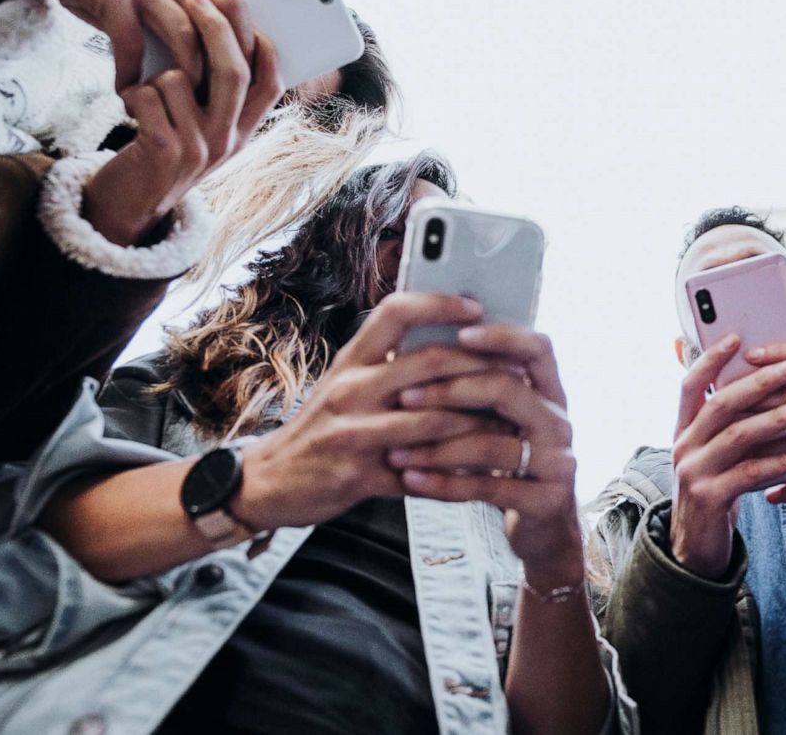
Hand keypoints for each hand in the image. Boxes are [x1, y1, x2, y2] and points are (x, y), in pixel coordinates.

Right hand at [0, 0, 255, 88]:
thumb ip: (170, 20)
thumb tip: (195, 71)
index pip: (236, 9)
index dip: (248, 48)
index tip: (244, 87)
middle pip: (218, 27)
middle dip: (221, 74)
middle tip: (212, 112)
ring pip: (183, 36)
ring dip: (179, 80)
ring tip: (170, 109)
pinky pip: (130, 40)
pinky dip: (131, 73)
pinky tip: (124, 92)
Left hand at [81, 0, 281, 245]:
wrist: (128, 206)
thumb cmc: (161, 152)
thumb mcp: (201, 129)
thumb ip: (217, 95)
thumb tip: (224, 35)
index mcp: (243, 133)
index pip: (271, 83)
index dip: (263, 45)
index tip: (245, 12)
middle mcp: (227, 141)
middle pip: (233, 70)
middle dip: (213, 26)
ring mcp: (199, 149)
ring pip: (180, 78)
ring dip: (155, 76)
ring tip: (146, 94)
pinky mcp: (164, 152)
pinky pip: (149, 95)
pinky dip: (132, 93)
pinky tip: (129, 108)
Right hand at [234, 294, 508, 530]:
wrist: (267, 482)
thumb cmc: (320, 429)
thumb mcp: (345, 384)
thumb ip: (387, 362)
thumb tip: (449, 340)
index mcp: (350, 360)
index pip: (395, 311)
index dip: (440, 303)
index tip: (477, 305)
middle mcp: (350, 389)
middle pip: (428, 363)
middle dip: (481, 366)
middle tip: (518, 371)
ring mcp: (353, 433)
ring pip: (433, 419)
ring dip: (479, 422)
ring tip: (512, 422)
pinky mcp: (359, 477)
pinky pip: (421, 474)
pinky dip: (456, 474)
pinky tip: (482, 474)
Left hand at [388, 325, 586, 586]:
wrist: (545, 528)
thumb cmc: (511, 465)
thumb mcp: (505, 423)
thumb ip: (482, 390)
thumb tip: (423, 348)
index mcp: (551, 394)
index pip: (537, 348)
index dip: (502, 336)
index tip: (459, 333)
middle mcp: (559, 422)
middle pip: (509, 389)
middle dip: (451, 390)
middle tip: (404, 396)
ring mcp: (558, 462)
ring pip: (493, 444)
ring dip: (437, 447)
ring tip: (395, 451)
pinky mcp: (545, 500)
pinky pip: (488, 487)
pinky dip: (445, 484)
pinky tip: (411, 480)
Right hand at [668, 335, 785, 578]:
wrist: (696, 547)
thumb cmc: (717, 490)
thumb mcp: (716, 454)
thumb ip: (730, 425)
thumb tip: (766, 384)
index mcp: (683, 430)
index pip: (690, 385)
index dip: (711, 359)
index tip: (736, 336)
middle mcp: (683, 446)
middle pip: (720, 404)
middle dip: (758, 383)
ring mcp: (693, 472)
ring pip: (737, 436)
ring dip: (776, 418)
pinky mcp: (709, 498)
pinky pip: (750, 472)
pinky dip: (781, 461)